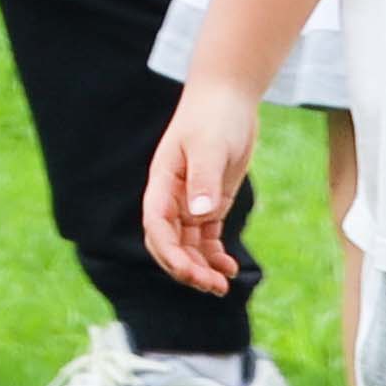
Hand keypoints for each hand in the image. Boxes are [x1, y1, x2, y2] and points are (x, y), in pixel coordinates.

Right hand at [139, 72, 264, 298]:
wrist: (228, 98)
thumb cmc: (215, 116)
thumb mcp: (211, 145)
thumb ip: (203, 179)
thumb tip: (198, 214)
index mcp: (163, 183)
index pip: (157, 226)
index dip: (169, 253)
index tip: (190, 273)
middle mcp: (172, 197)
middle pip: (168, 242)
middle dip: (185, 268)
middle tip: (212, 287)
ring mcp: (190, 201)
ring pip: (187, 245)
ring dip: (200, 267)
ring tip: (221, 286)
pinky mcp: (209, 202)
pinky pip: (205, 237)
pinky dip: (213, 255)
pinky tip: (228, 267)